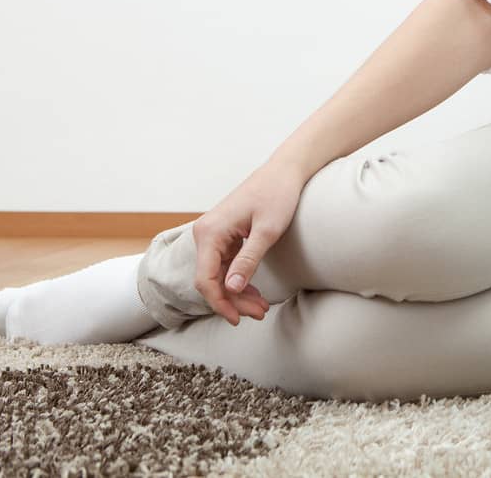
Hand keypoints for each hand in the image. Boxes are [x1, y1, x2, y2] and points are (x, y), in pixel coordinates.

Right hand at [190, 157, 307, 324]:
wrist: (285, 171)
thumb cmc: (278, 194)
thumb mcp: (267, 231)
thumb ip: (248, 260)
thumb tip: (232, 289)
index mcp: (210, 232)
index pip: (205, 279)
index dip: (220, 303)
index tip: (238, 319)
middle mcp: (206, 233)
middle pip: (212, 279)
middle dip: (233, 301)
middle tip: (259, 314)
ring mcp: (214, 234)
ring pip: (219, 274)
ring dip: (237, 293)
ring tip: (261, 307)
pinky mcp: (225, 235)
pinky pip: (226, 264)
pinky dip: (239, 279)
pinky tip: (254, 292)